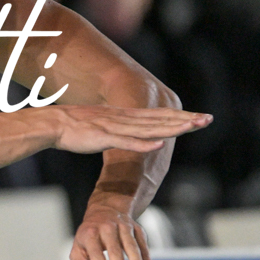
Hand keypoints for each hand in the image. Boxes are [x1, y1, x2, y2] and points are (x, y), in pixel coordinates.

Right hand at [48, 104, 210, 155]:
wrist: (51, 124)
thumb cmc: (72, 128)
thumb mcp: (100, 125)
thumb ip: (116, 129)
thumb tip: (127, 134)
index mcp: (123, 116)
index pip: (157, 116)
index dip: (179, 116)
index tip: (198, 117)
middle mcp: (123, 118)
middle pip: (159, 120)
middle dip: (185, 120)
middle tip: (208, 119)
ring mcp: (115, 127)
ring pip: (149, 128)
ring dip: (171, 128)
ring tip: (192, 127)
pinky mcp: (104, 137)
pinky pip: (127, 142)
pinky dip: (144, 144)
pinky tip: (160, 144)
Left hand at [71, 203, 149, 259]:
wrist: (105, 209)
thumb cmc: (90, 233)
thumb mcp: (79, 247)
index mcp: (90, 233)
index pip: (95, 251)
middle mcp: (107, 228)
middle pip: (114, 248)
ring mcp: (123, 227)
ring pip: (131, 244)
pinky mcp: (136, 229)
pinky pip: (143, 245)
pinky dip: (146, 259)